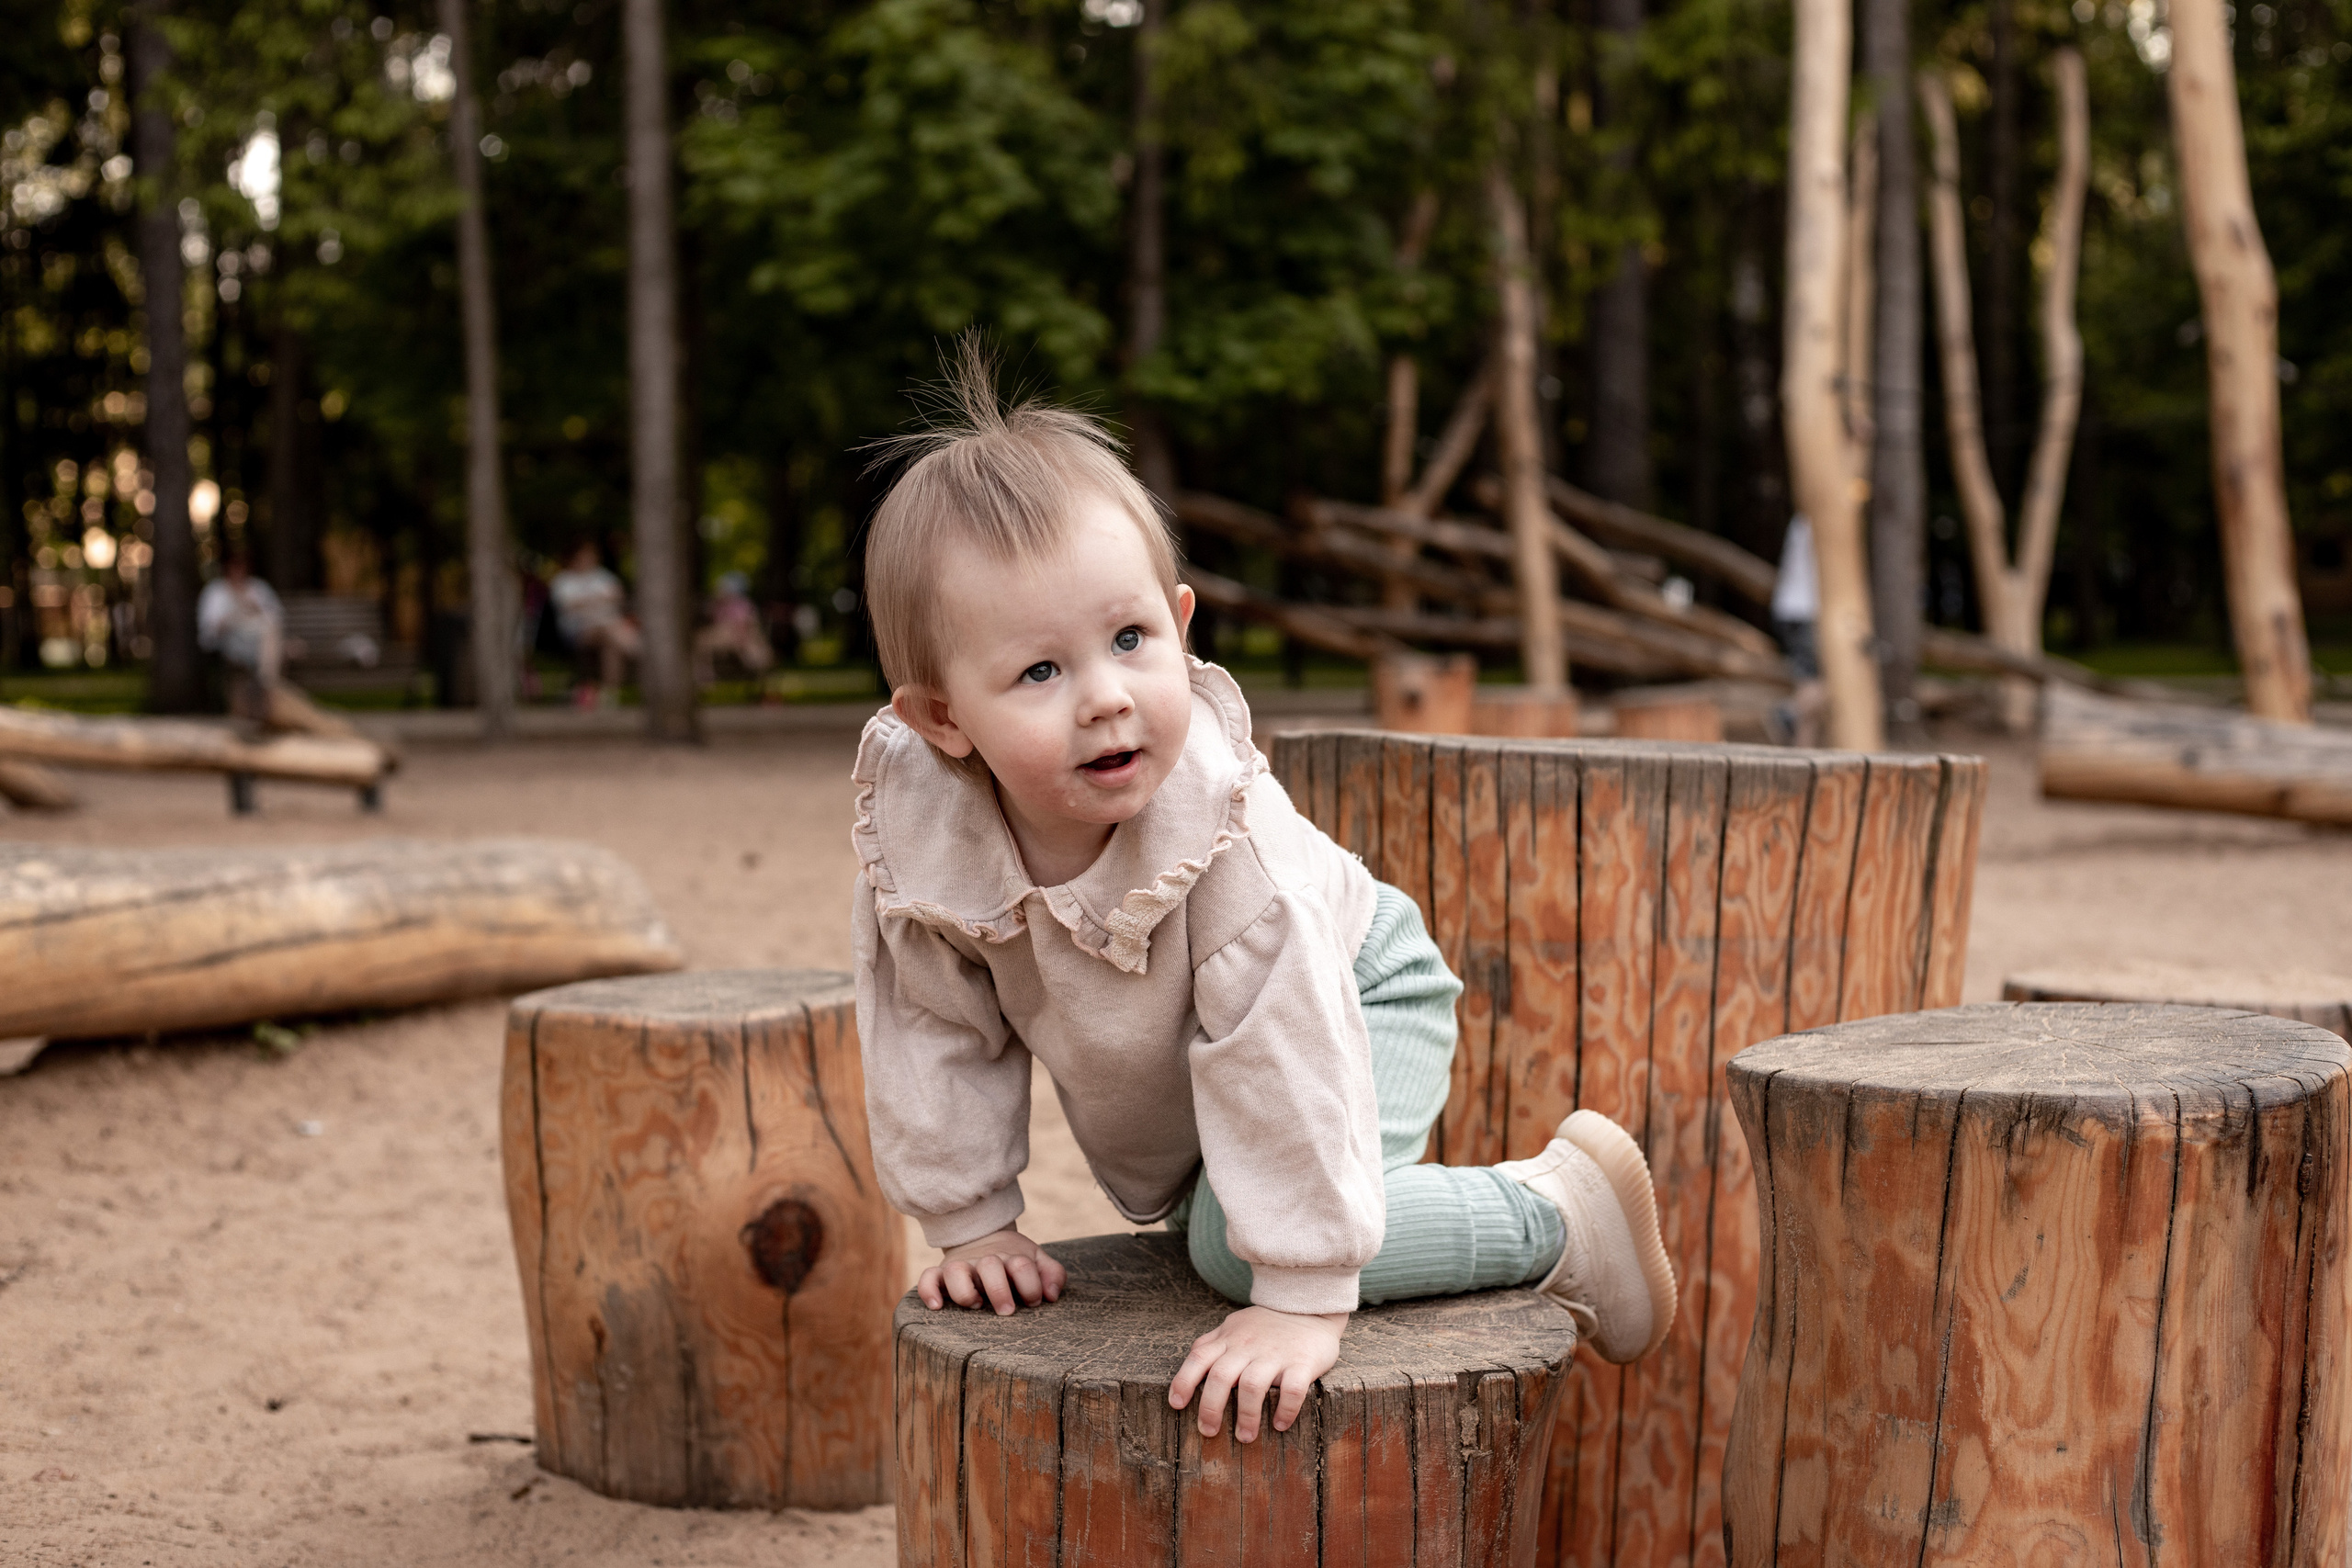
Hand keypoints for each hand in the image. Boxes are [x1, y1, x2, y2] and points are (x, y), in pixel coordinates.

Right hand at [917, 1227, 1066, 1314]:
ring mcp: (962, 1265)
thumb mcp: (1037, 1260)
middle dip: (999, 1290)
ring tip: (975, 1305)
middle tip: (1008, 1311)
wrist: (984, 1237)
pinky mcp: (941, 1272)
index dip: (1031, 1285)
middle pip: (990, 1266)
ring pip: (955, 1271)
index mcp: (1011, 1257)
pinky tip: (937, 1307)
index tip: (1034, 1301)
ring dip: (965, 1291)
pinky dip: (928, 1290)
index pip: (1022, 1265)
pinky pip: (928, 1277)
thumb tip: (1052, 1295)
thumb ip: (1052, 1274)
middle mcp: (985, 1260)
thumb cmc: (1014, 1260)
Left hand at [1168, 1305, 1346, 1442]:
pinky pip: (1292, 1390)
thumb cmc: (1267, 1324)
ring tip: (1245, 1437)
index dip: (1183, 1381)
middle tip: (1208, 1432)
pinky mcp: (1302, 1362)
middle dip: (1210, 1408)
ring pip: (1252, 1386)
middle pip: (1221, 1377)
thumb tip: (1190, 1359)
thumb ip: (1213, 1341)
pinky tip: (1279, 1424)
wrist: (1310, 1308)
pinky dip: (1285, 1410)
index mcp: (1229, 1339)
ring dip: (1246, 1416)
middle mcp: (1248, 1346)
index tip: (1176, 1405)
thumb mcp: (1235, 1325)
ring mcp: (1275, 1354)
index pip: (1198, 1357)